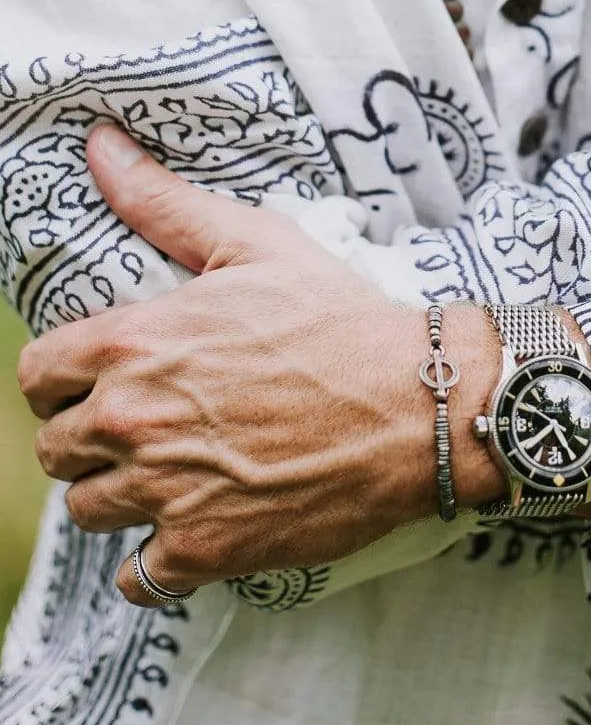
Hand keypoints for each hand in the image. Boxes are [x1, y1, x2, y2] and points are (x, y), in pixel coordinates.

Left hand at [17, 123, 501, 606]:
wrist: (419, 402)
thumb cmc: (339, 317)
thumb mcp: (255, 244)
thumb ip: (164, 203)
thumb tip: (100, 148)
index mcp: (134, 343)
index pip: (38, 376)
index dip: (65, 377)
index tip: (103, 378)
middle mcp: (134, 420)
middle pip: (56, 448)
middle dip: (92, 436)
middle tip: (149, 424)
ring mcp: (165, 491)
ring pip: (88, 510)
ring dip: (123, 494)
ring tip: (175, 471)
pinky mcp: (204, 549)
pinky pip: (137, 576)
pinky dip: (158, 559)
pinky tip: (194, 524)